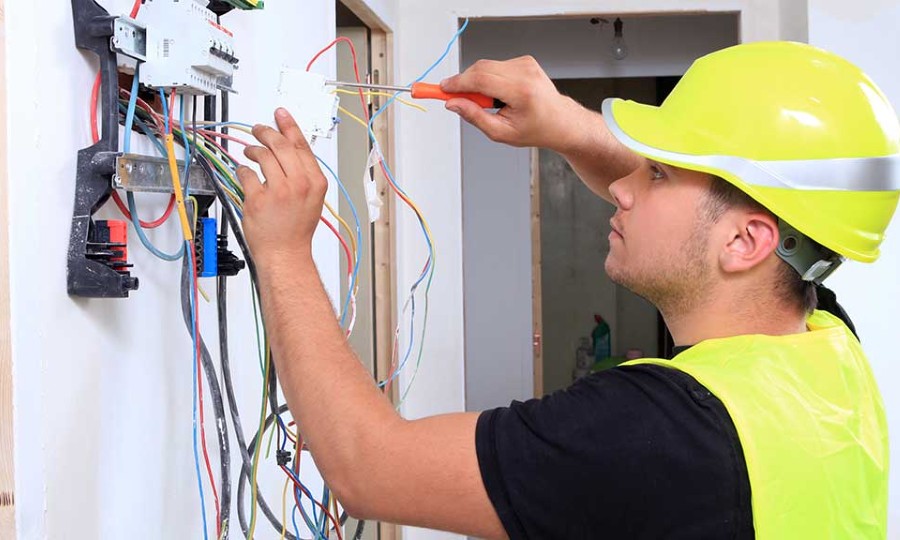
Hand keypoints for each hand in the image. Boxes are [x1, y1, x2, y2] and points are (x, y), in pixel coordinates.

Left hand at [237, 108, 326, 265]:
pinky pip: (246, 174)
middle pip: (280, 145)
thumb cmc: (296, 229)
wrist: (285, 254)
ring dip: (253, 150)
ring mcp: (278, 191)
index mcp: (315, 181)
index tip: (280, 114)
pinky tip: (244, 174)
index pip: (301, 145)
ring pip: (262, 156)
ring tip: (250, 153)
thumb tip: (287, 148)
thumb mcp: (312, 198)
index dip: (289, 126)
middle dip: (266, 133)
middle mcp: (299, 184)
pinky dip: (243, 171)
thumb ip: (303, 173)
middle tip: (258, 130)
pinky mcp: (258, 199)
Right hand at [441, 56, 581, 150]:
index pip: (480, 79)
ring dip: (478, 82)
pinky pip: (495, 66)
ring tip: (489, 103)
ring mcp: (526, 64)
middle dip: (463, 83)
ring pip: (486, 66)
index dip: (457, 83)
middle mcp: (525, 73)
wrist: (560, 121)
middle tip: (454, 98)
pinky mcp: (524, 60)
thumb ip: (474, 117)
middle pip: (480, 69)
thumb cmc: (536, 129)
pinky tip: (499, 94)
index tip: (442, 88)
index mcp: (521, 91)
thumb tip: (453, 104)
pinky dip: (489, 79)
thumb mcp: (501, 133)